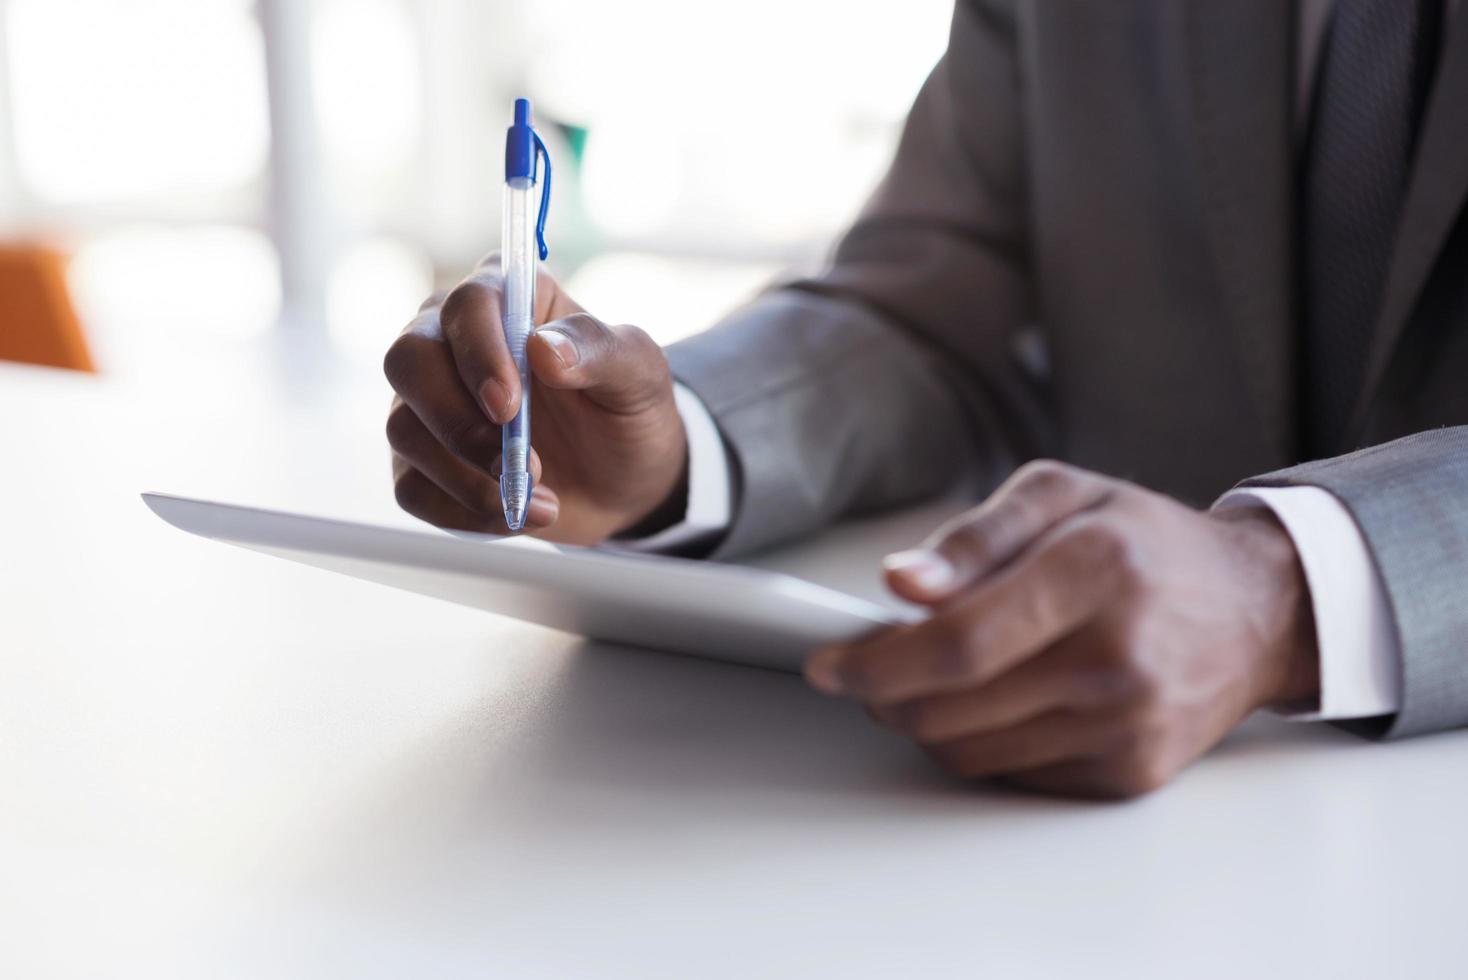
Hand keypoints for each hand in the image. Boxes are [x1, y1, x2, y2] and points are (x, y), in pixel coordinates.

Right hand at [383, 255, 687, 543]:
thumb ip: (599, 350)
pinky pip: (412, 489)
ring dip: (468, 477)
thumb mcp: (638, 374)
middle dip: (457, 421)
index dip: (479, 353)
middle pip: (408, 360)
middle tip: (512, 463)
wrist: (625, 480)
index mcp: (505, 299)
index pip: (467, 304)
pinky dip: (464, 512)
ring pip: (404, 429)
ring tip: (535, 496)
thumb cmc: (626, 409)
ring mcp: (428, 403)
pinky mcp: (421, 461)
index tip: (508, 405)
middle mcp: (451, 341)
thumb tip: (543, 350)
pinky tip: (515, 515)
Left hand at [804, 461, 1319, 798]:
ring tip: (933, 677)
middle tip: (870, 667)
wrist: (1256, 611)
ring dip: (925, 722)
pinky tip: (993, 702)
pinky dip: (980, 745)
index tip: (828, 664)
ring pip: (971, 753)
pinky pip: (1014, 776)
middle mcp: (1117, 657)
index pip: (956, 643)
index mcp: (1095, 570)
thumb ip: (974, 537)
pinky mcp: (1132, 774)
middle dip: (885, 694)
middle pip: (951, 709)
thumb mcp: (1061, 495)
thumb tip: (899, 584)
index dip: (875, 661)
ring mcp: (1129, 726)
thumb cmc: (1145, 543)